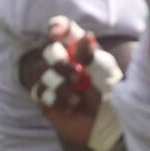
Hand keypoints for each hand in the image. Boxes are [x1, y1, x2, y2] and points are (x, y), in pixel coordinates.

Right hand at [19, 17, 106, 143]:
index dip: (57, 26)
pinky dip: (55, 99)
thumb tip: (85, 35)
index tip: (56, 33)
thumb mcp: (105, 73)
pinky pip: (39, 92)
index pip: (63, 29)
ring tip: (77, 98)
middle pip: (48, 50)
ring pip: (40, 71)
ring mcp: (52, 79)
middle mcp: (63, 60)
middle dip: (60, 63)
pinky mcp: (46, 98)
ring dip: (59, 84)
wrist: (108, 123)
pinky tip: (71, 107)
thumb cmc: (110, 93)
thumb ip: (92, 56)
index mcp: (79, 48)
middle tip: (78, 77)